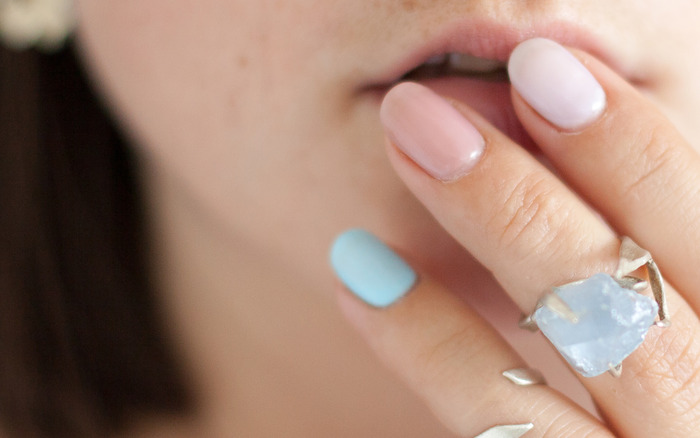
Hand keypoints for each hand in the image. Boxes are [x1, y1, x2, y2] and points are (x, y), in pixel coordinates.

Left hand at [331, 38, 699, 436]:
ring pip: (587, 346)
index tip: (542, 66)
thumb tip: (566, 138)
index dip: (631, 144)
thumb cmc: (670, 399)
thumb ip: (650, 260)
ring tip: (399, 152)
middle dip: (529, 186)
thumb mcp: (684, 327)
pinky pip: (501, 430)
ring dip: (485, 233)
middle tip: (421, 110)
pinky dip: (429, 347)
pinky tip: (357, 279)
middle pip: (633, 286)